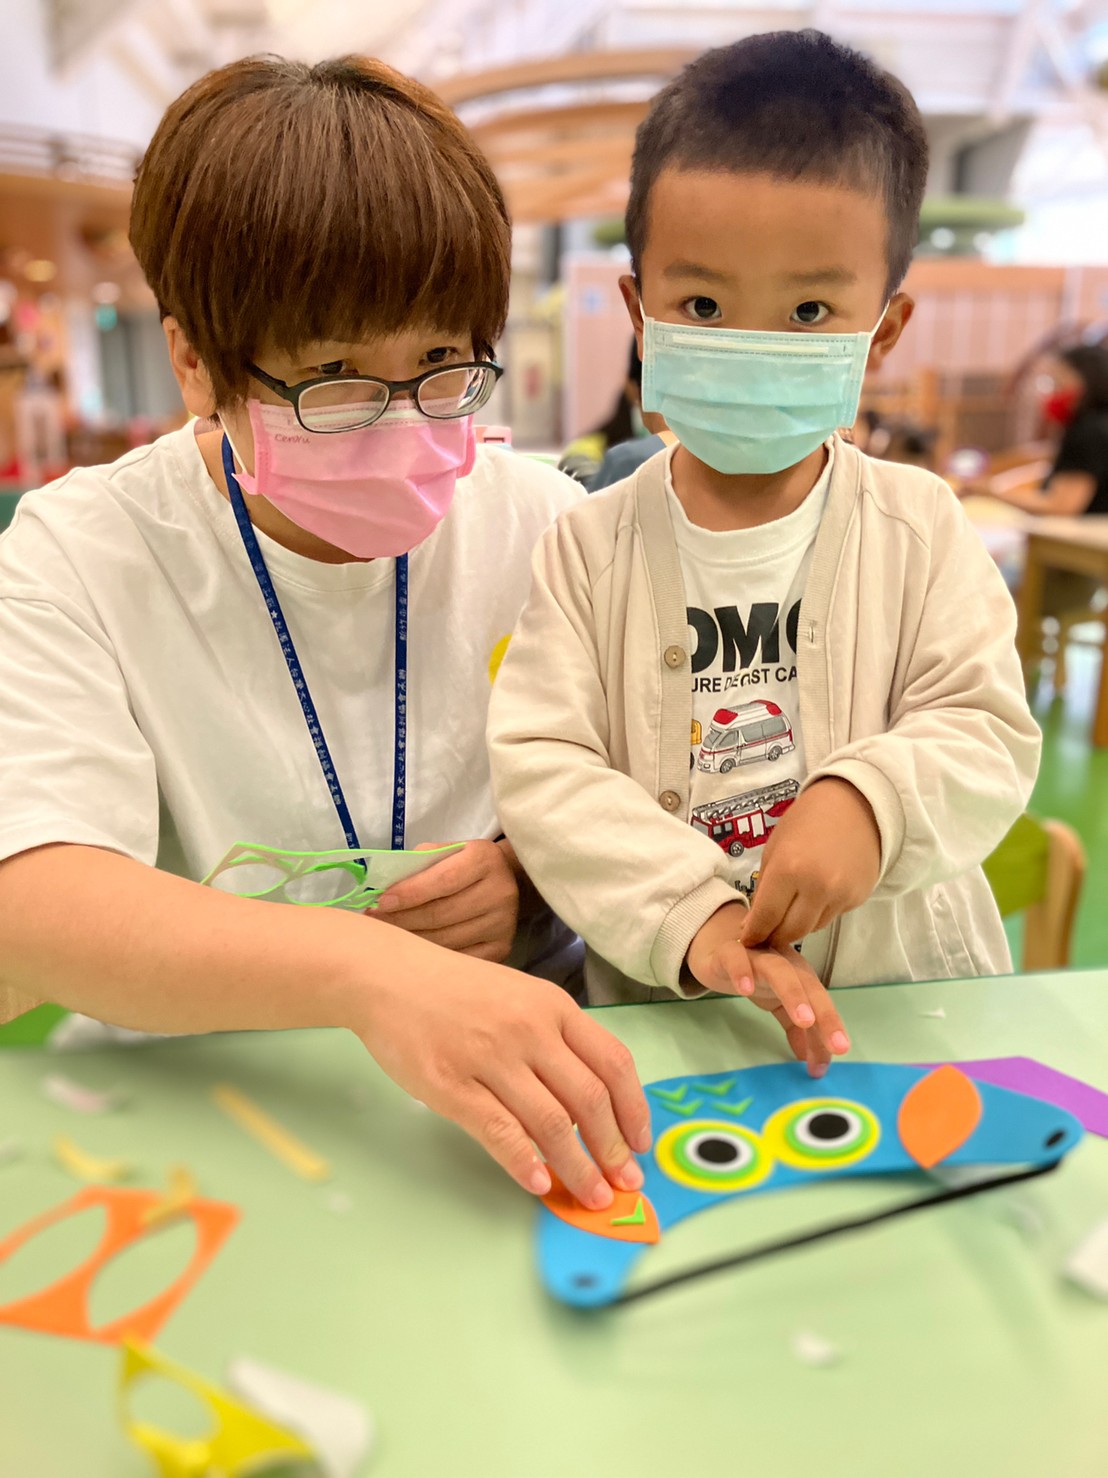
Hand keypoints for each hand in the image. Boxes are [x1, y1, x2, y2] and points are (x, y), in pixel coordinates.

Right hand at [355, 954, 651, 1209]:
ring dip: (577, 1167)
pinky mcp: (451, 1085)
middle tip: (626, 1181)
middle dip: (613, 1149)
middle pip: (589, 1099)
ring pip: (550, 1123)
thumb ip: (555, 1041)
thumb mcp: (520, 997)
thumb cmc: (457, 991)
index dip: (634, 1109)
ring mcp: (490, 1057)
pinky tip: (538, 1183)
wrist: (389, 978)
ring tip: (591, 1195)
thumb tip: (587, 1107)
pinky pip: (499, 1132)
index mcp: (552, 1006)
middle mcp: (529, 1029)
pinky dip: (524, 1163)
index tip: (641, 1142)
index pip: (613, 1062)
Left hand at [375, 839, 519, 962]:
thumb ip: (419, 864)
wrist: (503, 882)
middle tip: (375, 922)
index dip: (409, 893)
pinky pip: (457, 959)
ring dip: (411, 941)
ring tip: (387, 938)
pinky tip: (412, 954)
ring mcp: (503, 924)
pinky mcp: (502, 948)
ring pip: (446, 940)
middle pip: (441, 913)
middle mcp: (500, 891)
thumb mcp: (446, 852)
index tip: (380, 902)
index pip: (443, 880)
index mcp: (485, 859)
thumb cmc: (462, 865)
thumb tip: (384, 887)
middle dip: (402, 919)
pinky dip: (431, 958)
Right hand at [686, 902, 849, 1075]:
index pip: (819, 999)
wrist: (717, 945)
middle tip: (835, 1044)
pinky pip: (736, 958)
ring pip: (778, 970)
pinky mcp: (728, 952)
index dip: (832, 1023)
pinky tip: (744, 990)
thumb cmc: (755, 975)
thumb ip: (798, 1031)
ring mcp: (757, 955)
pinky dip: (742, 971)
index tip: (841, 1050)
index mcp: (799, 974)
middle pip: (807, 984)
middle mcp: (784, 961)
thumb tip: (816, 1065)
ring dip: (793, 993)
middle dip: (823, 1013)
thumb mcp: (779, 1005)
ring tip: (803, 1020)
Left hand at [741, 778, 880, 950]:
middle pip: (790, 932)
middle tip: (765, 934)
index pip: (766, 917)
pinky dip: (816, 915)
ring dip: (795, 926)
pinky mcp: (857, 898)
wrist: (856, 806)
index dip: (753, 933)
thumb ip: (763, 888)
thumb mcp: (775, 849)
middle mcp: (816, 887)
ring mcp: (840, 895)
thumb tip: (753, 925)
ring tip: (788, 914)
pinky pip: (829, 917)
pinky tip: (813, 898)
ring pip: (810, 929)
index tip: (747, 940)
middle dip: (773, 937)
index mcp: (788, 869)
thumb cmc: (806, 821)